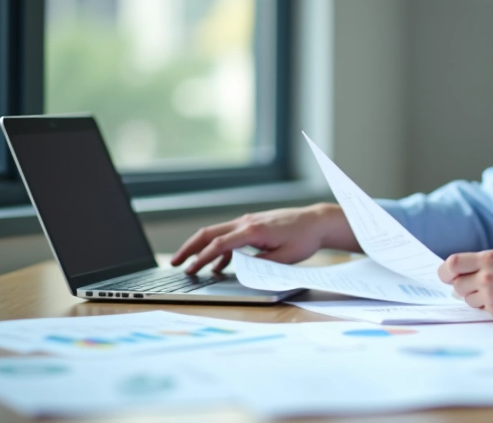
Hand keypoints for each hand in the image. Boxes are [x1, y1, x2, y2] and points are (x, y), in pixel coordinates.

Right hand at [170, 203, 357, 273]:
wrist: (317, 221)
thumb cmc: (304, 238)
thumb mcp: (283, 258)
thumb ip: (259, 265)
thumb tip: (238, 272)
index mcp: (252, 230)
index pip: (219, 245)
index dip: (201, 259)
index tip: (189, 270)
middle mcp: (246, 222)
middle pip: (209, 233)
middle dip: (189, 249)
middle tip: (175, 264)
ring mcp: (248, 222)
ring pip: (217, 234)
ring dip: (201, 249)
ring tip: (190, 267)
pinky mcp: (253, 225)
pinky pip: (230, 237)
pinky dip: (220, 250)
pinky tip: (217, 266)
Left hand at [438, 241, 492, 324]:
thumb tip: (490, 258)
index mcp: (488, 259)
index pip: (452, 264)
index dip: (445, 271)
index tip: (447, 274)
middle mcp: (486, 278)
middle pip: (457, 285)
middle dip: (461, 286)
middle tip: (472, 285)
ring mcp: (491, 297)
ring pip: (468, 300)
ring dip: (475, 297)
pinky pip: (483, 311)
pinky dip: (489, 307)